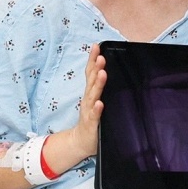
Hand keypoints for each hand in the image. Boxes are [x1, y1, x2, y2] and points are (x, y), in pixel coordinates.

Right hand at [72, 43, 106, 159]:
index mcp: (90, 92)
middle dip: (95, 67)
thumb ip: (100, 86)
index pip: (90, 72)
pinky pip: (94, 116)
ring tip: (102, 73)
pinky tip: (100, 103)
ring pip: (93, 96)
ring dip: (97, 84)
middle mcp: (88, 99)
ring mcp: (89, 111)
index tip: (96, 46)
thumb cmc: (92, 119)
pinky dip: (97, 109)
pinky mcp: (91, 124)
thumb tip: (106, 70)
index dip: (92, 59)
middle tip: (101, 57)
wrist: (81, 142)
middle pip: (91, 80)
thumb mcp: (96, 100)